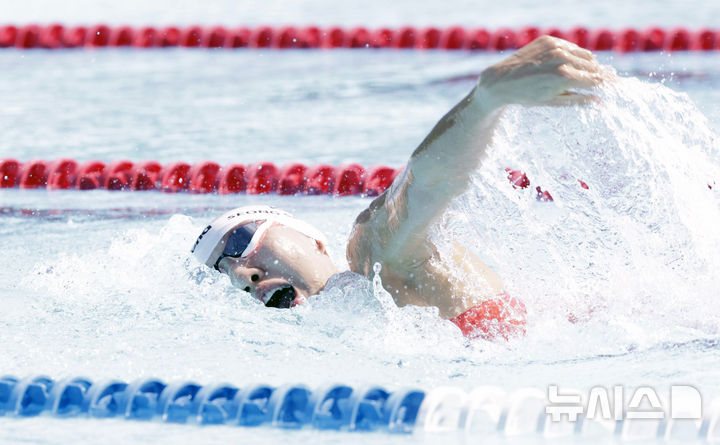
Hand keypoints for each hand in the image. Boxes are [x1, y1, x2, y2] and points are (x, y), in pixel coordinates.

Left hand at [476, 36, 609, 107]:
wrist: (500, 81)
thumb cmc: (526, 96)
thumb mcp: (553, 102)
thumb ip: (579, 100)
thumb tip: (601, 103)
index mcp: (564, 77)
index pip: (597, 79)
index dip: (610, 84)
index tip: (620, 87)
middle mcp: (562, 59)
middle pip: (594, 67)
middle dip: (602, 76)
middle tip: (609, 83)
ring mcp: (555, 47)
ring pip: (585, 55)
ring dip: (591, 65)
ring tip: (591, 75)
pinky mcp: (548, 40)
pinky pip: (571, 47)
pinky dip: (576, 56)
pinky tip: (574, 65)